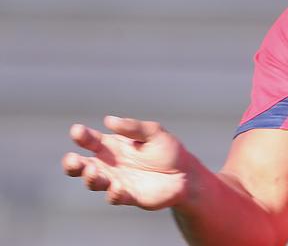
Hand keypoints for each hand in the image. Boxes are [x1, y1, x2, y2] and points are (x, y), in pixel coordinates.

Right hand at [62, 116, 193, 209]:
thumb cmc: (167, 150)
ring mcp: (117, 181)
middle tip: (72, 160)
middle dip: (72, 164)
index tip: (77, 131)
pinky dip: (113, 193)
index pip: (90, 141)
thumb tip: (108, 120)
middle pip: (82, 166)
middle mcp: (109, 165)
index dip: (81, 136)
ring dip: (90, 178)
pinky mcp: (128, 196)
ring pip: (94, 182)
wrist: (185, 174)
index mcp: (112, 146)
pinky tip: (117, 186)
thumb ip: (132, 127)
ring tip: (92, 171)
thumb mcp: (153, 132)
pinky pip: (115, 197)